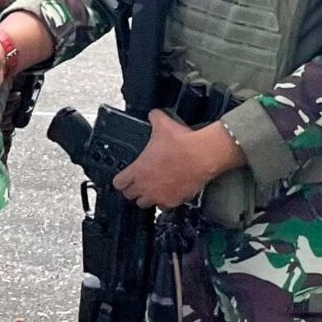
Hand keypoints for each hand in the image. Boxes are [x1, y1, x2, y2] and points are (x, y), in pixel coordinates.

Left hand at [112, 110, 241, 208]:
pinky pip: (164, 207)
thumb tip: (154, 114)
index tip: (125, 176)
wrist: (203, 155)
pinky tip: (170, 192)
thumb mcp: (163, 124)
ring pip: (145, 204)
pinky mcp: (175, 201)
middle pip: (129, 196)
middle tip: (139, 181)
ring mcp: (160, 196)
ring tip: (153, 188)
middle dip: (133, 189)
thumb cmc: (182, 143)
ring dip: (147, 197)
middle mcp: (146, 187)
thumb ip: (154, 118)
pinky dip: (165, 201)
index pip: (118, 183)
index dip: (121, 179)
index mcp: (138, 171)